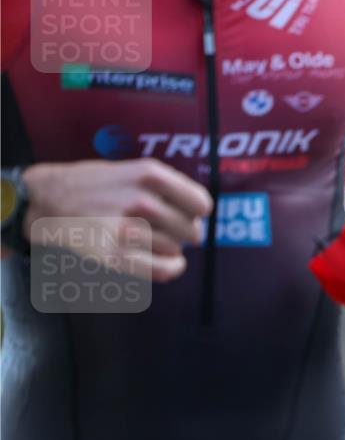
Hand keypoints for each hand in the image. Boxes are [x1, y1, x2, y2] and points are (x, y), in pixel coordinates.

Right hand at [23, 159, 212, 281]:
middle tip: (162, 228)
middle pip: (191, 230)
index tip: (187, 214)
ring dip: (168, 248)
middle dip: (181, 232)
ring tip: (145, 237)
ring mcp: (128, 229)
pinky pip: (165, 269)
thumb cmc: (97, 185)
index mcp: (150, 175)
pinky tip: (171, 262)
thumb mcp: (134, 170)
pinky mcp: (116, 256)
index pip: (201, 205)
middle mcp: (142, 201)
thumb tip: (202, 215)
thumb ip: (170, 187)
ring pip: (176, 250)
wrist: (47, 199)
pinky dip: (173, 268)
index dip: (196, 212)